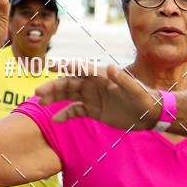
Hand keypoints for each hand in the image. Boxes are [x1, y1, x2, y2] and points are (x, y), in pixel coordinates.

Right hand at [35, 62, 160, 129]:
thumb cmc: (144, 98)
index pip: (81, 69)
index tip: (51, 66)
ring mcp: (92, 97)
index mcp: (101, 76)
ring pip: (68, 95)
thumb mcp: (135, 90)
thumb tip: (111, 68)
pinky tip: (55, 120)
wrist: (149, 113)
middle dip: (53, 86)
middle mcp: (93, 85)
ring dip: (54, 97)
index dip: (66, 66)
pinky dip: (65, 114)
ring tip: (40, 102)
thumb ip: (123, 80)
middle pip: (69, 83)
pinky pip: (75, 110)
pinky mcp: (93, 110)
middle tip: (38, 92)